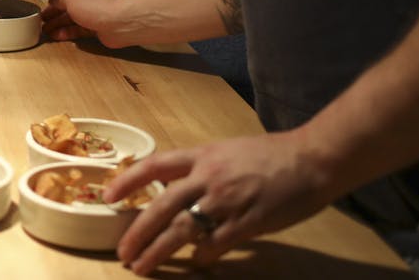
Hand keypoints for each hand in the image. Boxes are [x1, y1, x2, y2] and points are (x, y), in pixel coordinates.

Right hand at [40, 0, 119, 41]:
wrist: (118, 22)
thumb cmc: (94, 4)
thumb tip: (51, 0)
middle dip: (55, 8)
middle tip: (41, 15)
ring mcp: (94, 11)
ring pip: (73, 16)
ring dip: (58, 22)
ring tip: (45, 29)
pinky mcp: (96, 26)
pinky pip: (79, 28)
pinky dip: (67, 32)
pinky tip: (56, 36)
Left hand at [104, 130, 338, 275]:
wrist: (311, 158)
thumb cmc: (269, 155)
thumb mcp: (226, 152)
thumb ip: (199, 170)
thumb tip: (173, 190)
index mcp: (202, 155)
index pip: (154, 166)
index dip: (128, 181)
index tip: (108, 197)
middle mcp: (209, 176)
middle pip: (162, 205)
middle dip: (138, 231)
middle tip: (122, 252)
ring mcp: (228, 199)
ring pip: (183, 228)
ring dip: (159, 250)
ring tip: (142, 266)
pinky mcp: (250, 221)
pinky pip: (217, 242)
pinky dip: (202, 254)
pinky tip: (194, 263)